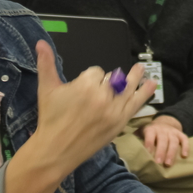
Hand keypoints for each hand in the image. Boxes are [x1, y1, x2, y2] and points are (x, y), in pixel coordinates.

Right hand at [32, 39, 154, 172]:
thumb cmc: (51, 119)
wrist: (56, 149)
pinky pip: (134, 104)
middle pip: (111, 79)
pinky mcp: (119, 122)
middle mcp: (102, 95)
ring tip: (141, 68)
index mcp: (85, 84)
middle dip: (107, 82)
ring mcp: (113, 110)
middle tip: (100, 90)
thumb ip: (46, 63)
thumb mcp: (47, 89)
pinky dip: (144, 93)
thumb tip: (40, 43)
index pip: (96, 71)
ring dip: (135, 77)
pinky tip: (151, 84)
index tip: (82, 89)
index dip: (89, 78)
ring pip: (127, 88)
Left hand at [139, 115, 189, 166]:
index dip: (149, 143)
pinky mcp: (181, 134)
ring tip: (169, 163)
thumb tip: (124, 148)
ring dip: (171, 152)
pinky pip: (185, 140)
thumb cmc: (150, 132)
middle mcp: (162, 130)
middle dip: (161, 151)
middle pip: (163, 140)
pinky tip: (185, 156)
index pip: (150, 136)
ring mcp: (172, 132)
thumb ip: (135, 138)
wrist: (165, 122)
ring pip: (174, 141)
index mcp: (151, 129)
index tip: (148, 153)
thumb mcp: (142, 131)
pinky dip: (186, 147)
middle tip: (159, 163)